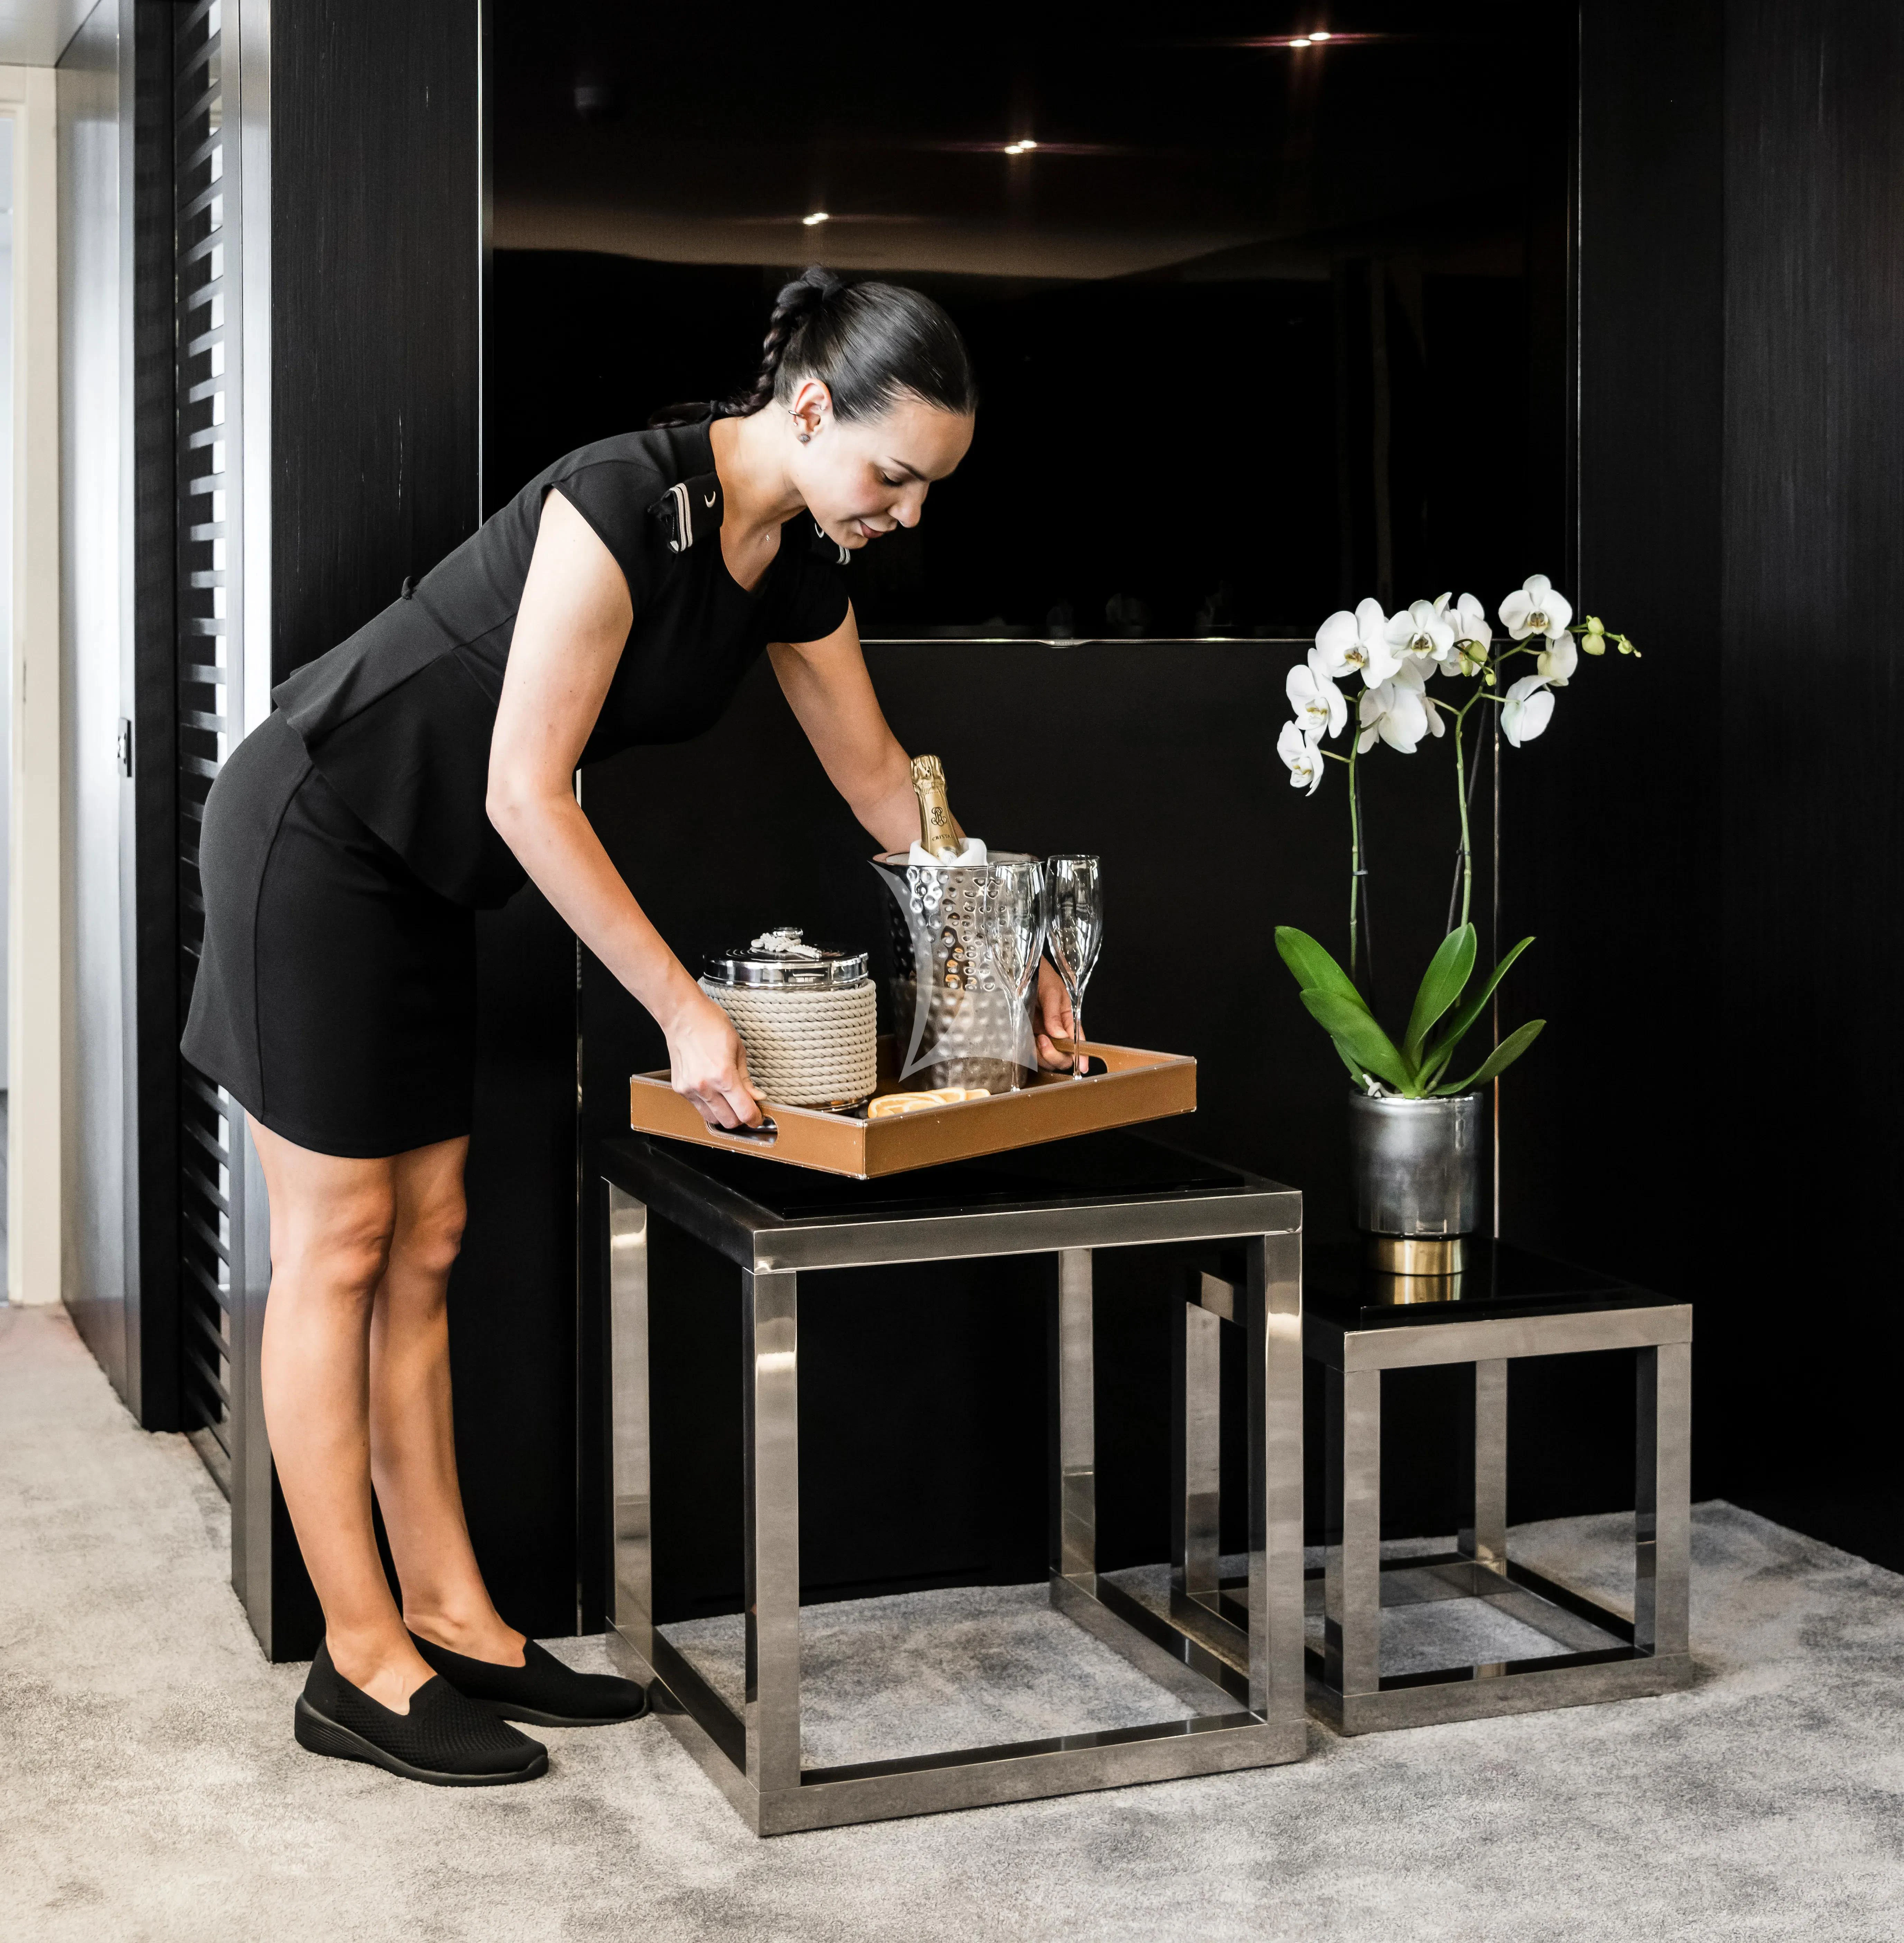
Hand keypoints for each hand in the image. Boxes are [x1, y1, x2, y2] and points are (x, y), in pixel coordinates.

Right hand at [664, 991, 764, 1129]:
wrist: (682, 1015)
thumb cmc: (711, 1025)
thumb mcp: (738, 1049)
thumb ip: (746, 1079)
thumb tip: (757, 1098)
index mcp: (724, 1076)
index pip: (744, 1113)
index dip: (755, 1119)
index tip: (758, 1118)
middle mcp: (705, 1086)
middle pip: (728, 1122)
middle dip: (740, 1118)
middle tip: (746, 1107)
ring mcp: (690, 1089)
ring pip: (712, 1119)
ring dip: (724, 1114)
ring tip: (729, 1100)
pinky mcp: (680, 1088)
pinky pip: (698, 1107)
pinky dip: (709, 1105)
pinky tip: (713, 1090)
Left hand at [1034, 960, 1077, 1071]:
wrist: (1020, 970)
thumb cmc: (1041, 976)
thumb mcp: (1051, 991)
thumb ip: (1055, 1014)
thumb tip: (1060, 1036)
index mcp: (1068, 1019)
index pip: (1078, 1040)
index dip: (1082, 1055)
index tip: (1082, 1066)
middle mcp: (1056, 1031)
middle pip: (1063, 1055)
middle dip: (1056, 1055)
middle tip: (1044, 1041)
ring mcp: (1042, 1035)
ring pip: (1047, 1059)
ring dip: (1043, 1055)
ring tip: (1037, 1037)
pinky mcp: (1026, 1036)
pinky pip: (1031, 1053)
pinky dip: (1031, 1053)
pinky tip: (1028, 1041)